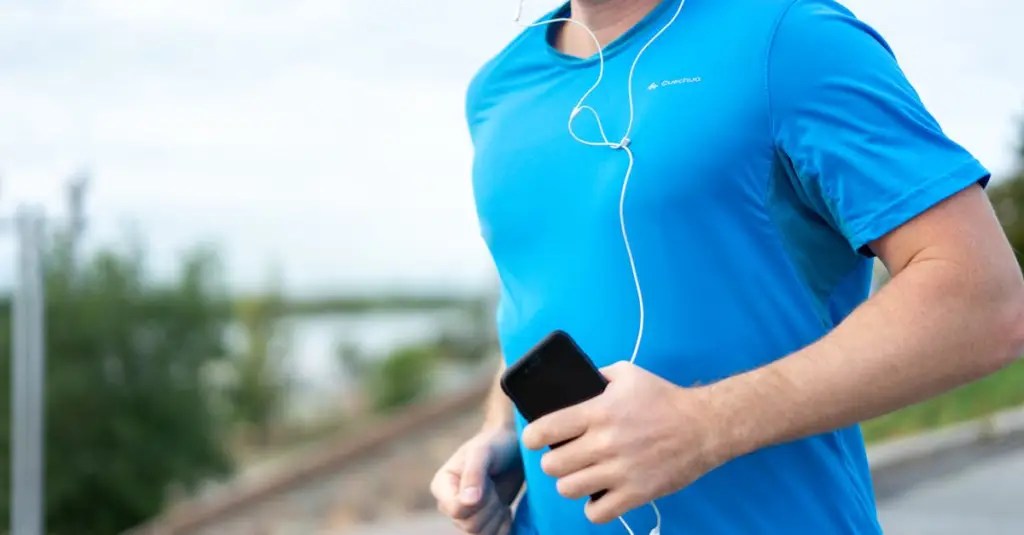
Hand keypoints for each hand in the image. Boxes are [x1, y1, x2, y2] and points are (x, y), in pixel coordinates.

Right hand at [431, 427, 523, 534]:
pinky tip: (504, 508)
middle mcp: (449, 505)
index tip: (488, 481)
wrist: (511, 449)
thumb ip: (473, 474)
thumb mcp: (482, 452)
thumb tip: (467, 501)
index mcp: (442, 486)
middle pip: (469, 526)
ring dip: (497, 517)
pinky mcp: (481, 524)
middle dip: (490, 507)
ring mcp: (465, 517)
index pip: (455, 510)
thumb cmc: (495, 445)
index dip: (477, 501)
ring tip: (499, 495)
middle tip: (495, 487)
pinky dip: (503, 525)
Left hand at [521, 361, 726, 523]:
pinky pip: (596, 513)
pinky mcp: (636, 493)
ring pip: (568, 489)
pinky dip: (593, 507)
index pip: (545, 429)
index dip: (532, 436)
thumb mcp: (627, 374)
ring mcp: (620, 471)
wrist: (703, 426)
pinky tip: (599, 495)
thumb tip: (573, 384)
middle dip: (553, 461)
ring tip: (580, 475)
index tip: (535, 438)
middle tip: (563, 457)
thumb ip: (597, 377)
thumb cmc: (663, 398)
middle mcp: (604, 443)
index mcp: (598, 411)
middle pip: (552, 465)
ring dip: (570, 483)